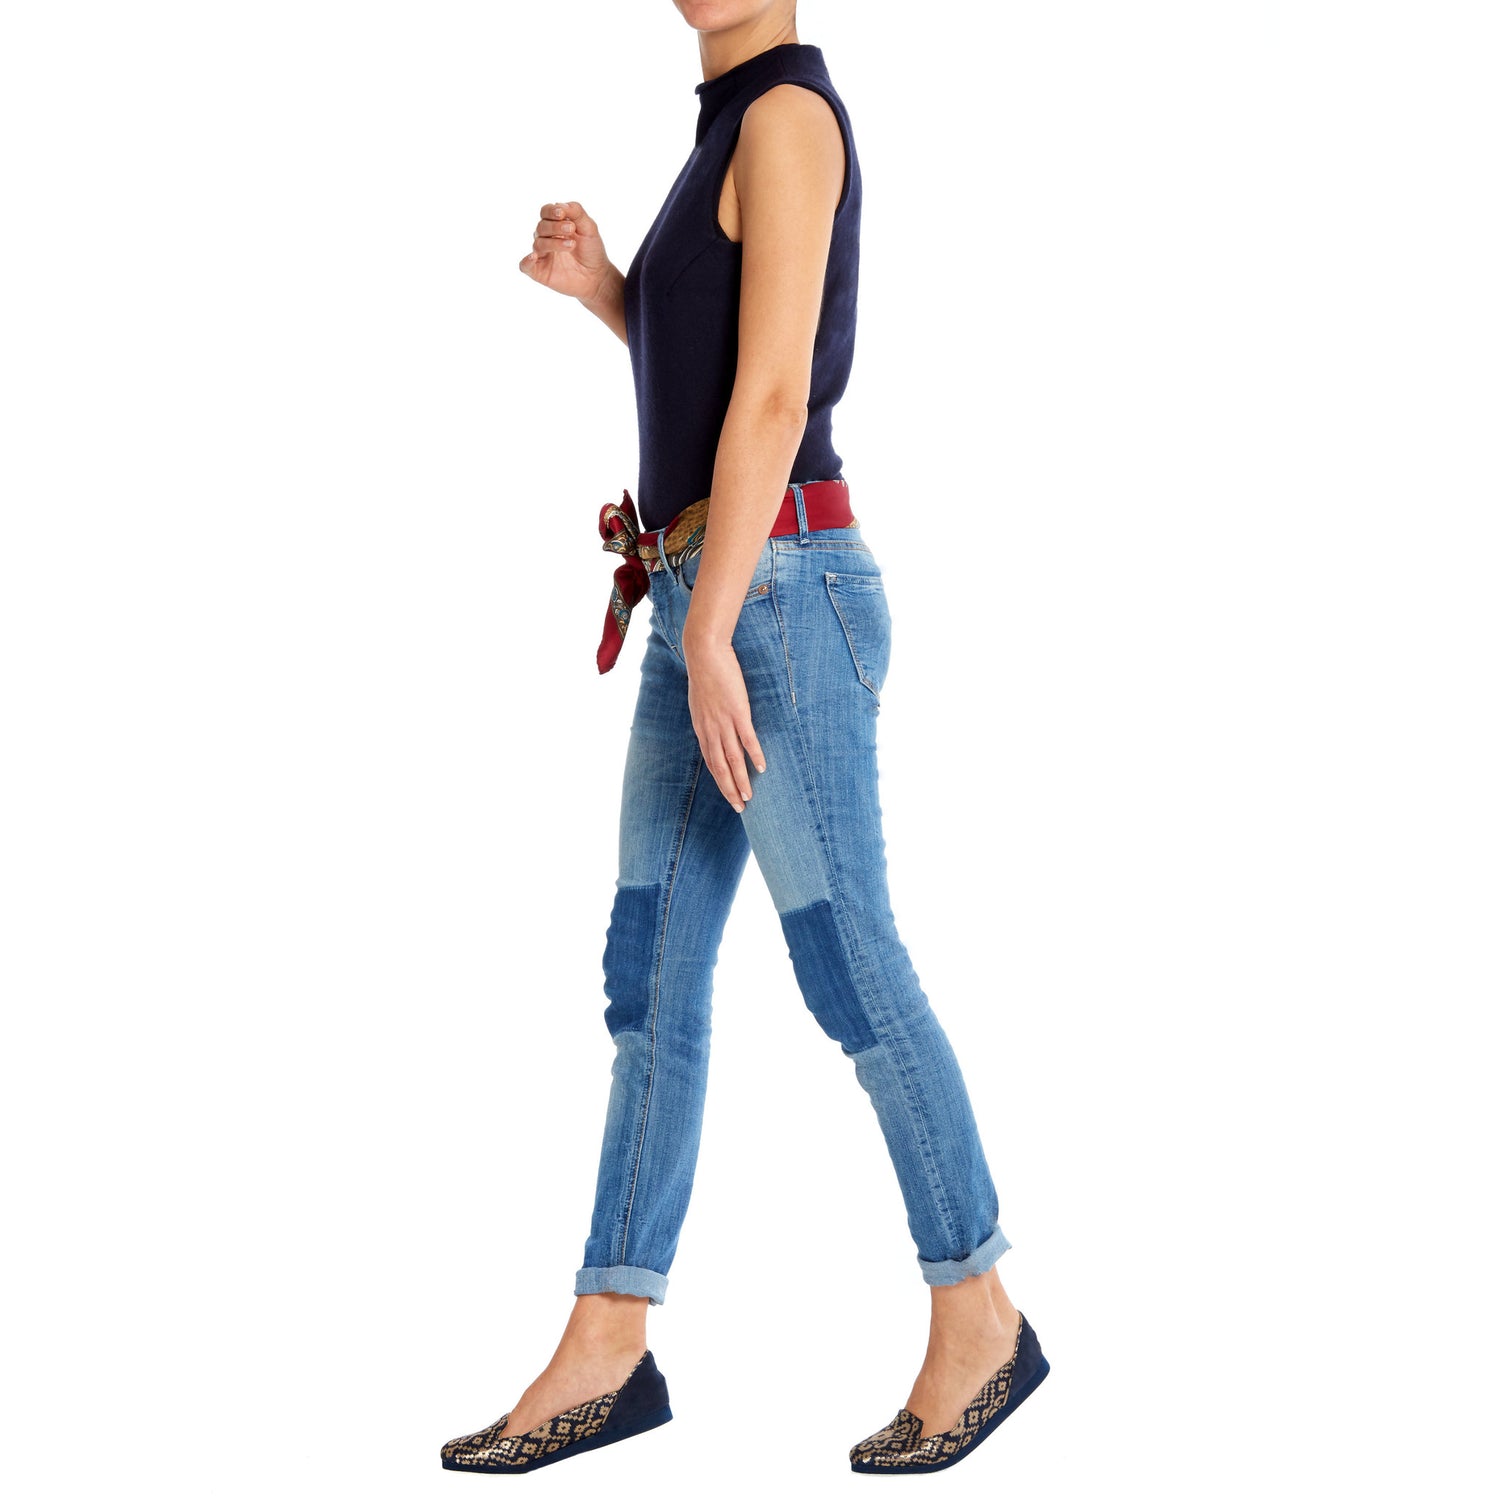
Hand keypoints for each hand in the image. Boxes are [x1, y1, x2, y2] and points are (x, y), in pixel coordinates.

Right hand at [520, 200, 612, 302]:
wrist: (597, 277)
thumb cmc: (592, 250)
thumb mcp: (589, 227)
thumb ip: (576, 212)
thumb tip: (559, 205)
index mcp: (556, 225)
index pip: (545, 212)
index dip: (551, 211)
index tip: (561, 213)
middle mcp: (546, 238)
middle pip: (541, 227)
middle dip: (555, 227)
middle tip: (571, 229)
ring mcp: (542, 255)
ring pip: (538, 244)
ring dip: (553, 243)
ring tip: (571, 245)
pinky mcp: (540, 272)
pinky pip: (525, 266)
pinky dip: (527, 261)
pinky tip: (534, 257)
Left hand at [683, 634, 766, 813]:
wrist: (704, 652)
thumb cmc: (705, 673)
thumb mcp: (701, 700)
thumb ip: (708, 717)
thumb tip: (713, 726)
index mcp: (702, 728)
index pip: (711, 762)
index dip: (720, 781)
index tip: (729, 796)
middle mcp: (711, 730)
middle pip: (720, 767)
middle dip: (729, 790)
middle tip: (740, 808)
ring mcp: (724, 722)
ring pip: (732, 759)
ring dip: (741, 780)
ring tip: (749, 798)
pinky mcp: (738, 712)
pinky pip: (747, 739)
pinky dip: (754, 755)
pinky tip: (761, 768)